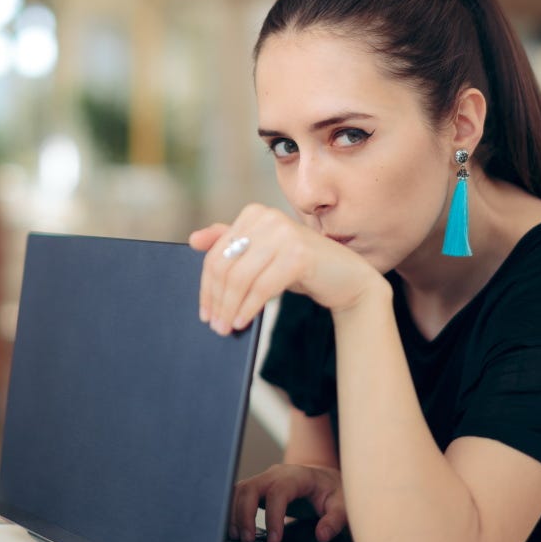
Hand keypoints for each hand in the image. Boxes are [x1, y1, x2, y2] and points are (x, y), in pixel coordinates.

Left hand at [188, 204, 377, 334]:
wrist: (347, 278)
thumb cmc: (301, 268)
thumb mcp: (262, 255)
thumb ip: (231, 244)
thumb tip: (193, 240)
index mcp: (253, 214)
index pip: (216, 253)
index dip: (206, 286)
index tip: (204, 312)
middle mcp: (268, 218)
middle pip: (225, 265)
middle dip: (217, 300)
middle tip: (215, 325)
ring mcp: (284, 233)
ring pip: (240, 278)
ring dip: (230, 308)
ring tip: (227, 328)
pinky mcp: (298, 254)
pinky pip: (262, 287)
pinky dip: (249, 307)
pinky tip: (244, 321)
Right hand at [229, 463, 346, 541]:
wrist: (324, 478)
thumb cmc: (331, 491)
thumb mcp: (341, 505)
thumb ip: (334, 520)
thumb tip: (322, 535)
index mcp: (297, 476)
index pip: (278, 492)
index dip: (273, 517)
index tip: (274, 541)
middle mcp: (276, 474)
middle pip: (250, 488)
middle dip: (244, 514)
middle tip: (247, 540)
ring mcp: (264, 479)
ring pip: (240, 491)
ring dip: (235, 514)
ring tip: (238, 538)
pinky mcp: (257, 488)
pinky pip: (238, 495)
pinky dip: (233, 511)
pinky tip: (234, 530)